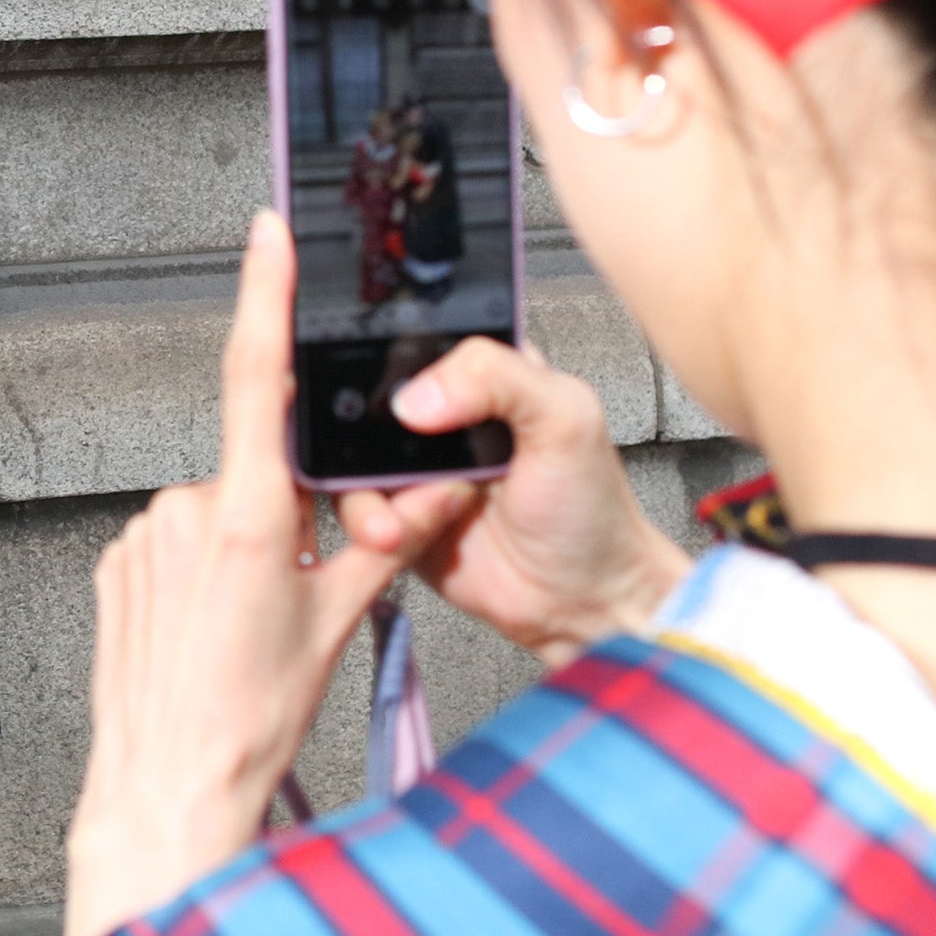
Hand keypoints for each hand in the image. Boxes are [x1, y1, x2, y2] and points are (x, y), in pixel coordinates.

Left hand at [60, 215, 436, 935]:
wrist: (167, 781)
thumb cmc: (255, 715)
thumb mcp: (337, 625)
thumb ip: (376, 546)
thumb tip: (417, 496)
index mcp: (249, 515)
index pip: (258, 379)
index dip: (264, 297)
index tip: (268, 232)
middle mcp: (186, 510)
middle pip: (257, 476)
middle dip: (286, 517)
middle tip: (295, 593)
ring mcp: (141, 536)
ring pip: (216, 515)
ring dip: (241, 551)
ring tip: (245, 630)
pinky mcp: (115, 563)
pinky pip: (174, 545)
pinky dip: (200, 573)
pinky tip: (207, 632)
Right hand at [332, 337, 685, 668]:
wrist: (575, 600)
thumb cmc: (587, 508)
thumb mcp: (566, 419)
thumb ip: (499, 379)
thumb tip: (414, 396)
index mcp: (484, 373)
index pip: (418, 335)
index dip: (387, 348)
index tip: (380, 379)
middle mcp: (442, 415)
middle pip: (367, 395)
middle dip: (358, 427)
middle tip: (382, 456)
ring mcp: (411, 465)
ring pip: (349, 456)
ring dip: (366, 491)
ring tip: (397, 519)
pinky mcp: (393, 512)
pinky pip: (353, 507)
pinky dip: (369, 522)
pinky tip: (401, 534)